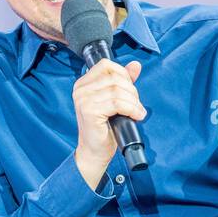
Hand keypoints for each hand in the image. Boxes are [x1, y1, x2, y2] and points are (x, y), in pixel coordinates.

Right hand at [72, 59, 145, 189]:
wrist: (95, 151)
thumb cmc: (104, 128)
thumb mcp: (115, 100)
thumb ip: (124, 81)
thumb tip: (136, 65)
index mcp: (84, 83)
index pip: (106, 65)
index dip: (123, 74)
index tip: (130, 90)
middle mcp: (80, 89)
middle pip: (115, 78)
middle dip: (131, 91)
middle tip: (136, 105)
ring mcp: (83, 100)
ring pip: (117, 90)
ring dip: (133, 102)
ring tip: (137, 112)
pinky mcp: (89, 111)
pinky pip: (117, 103)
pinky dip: (131, 109)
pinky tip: (136, 116)